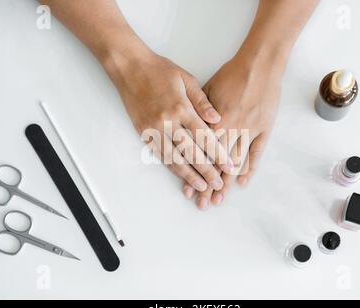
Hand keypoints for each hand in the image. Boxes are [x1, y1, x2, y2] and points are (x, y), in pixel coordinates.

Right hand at [105, 44, 233, 192]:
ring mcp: (153, 129)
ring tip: (201, 187)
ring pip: (173, 158)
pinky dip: (171, 167)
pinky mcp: (143, 133)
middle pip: (191, 153)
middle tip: (218, 185)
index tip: (229, 166)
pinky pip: (159, 155)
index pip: (204, 137)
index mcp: (181, 108)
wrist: (130, 67)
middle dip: (206, 171)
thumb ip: (202, 101)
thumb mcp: (186, 79)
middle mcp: (167, 122)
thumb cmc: (160, 70)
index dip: (218, 154)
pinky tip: (181, 176)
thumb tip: (218, 119)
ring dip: (188, 175)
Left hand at [183, 53, 282, 208]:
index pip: (202, 155)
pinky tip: (244, 182)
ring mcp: (249, 130)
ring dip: (227, 182)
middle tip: (204, 204)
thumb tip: (188, 130)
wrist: (259, 63)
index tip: (190, 190)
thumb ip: (197, 113)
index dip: (195, 173)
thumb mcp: (207, 88)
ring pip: (235, 161)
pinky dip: (250, 167)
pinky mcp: (264, 128)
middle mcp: (230, 128)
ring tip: (220, 199)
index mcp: (214, 120)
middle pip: (217, 163)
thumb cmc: (231, 74)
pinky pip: (256, 152)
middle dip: (209, 185)